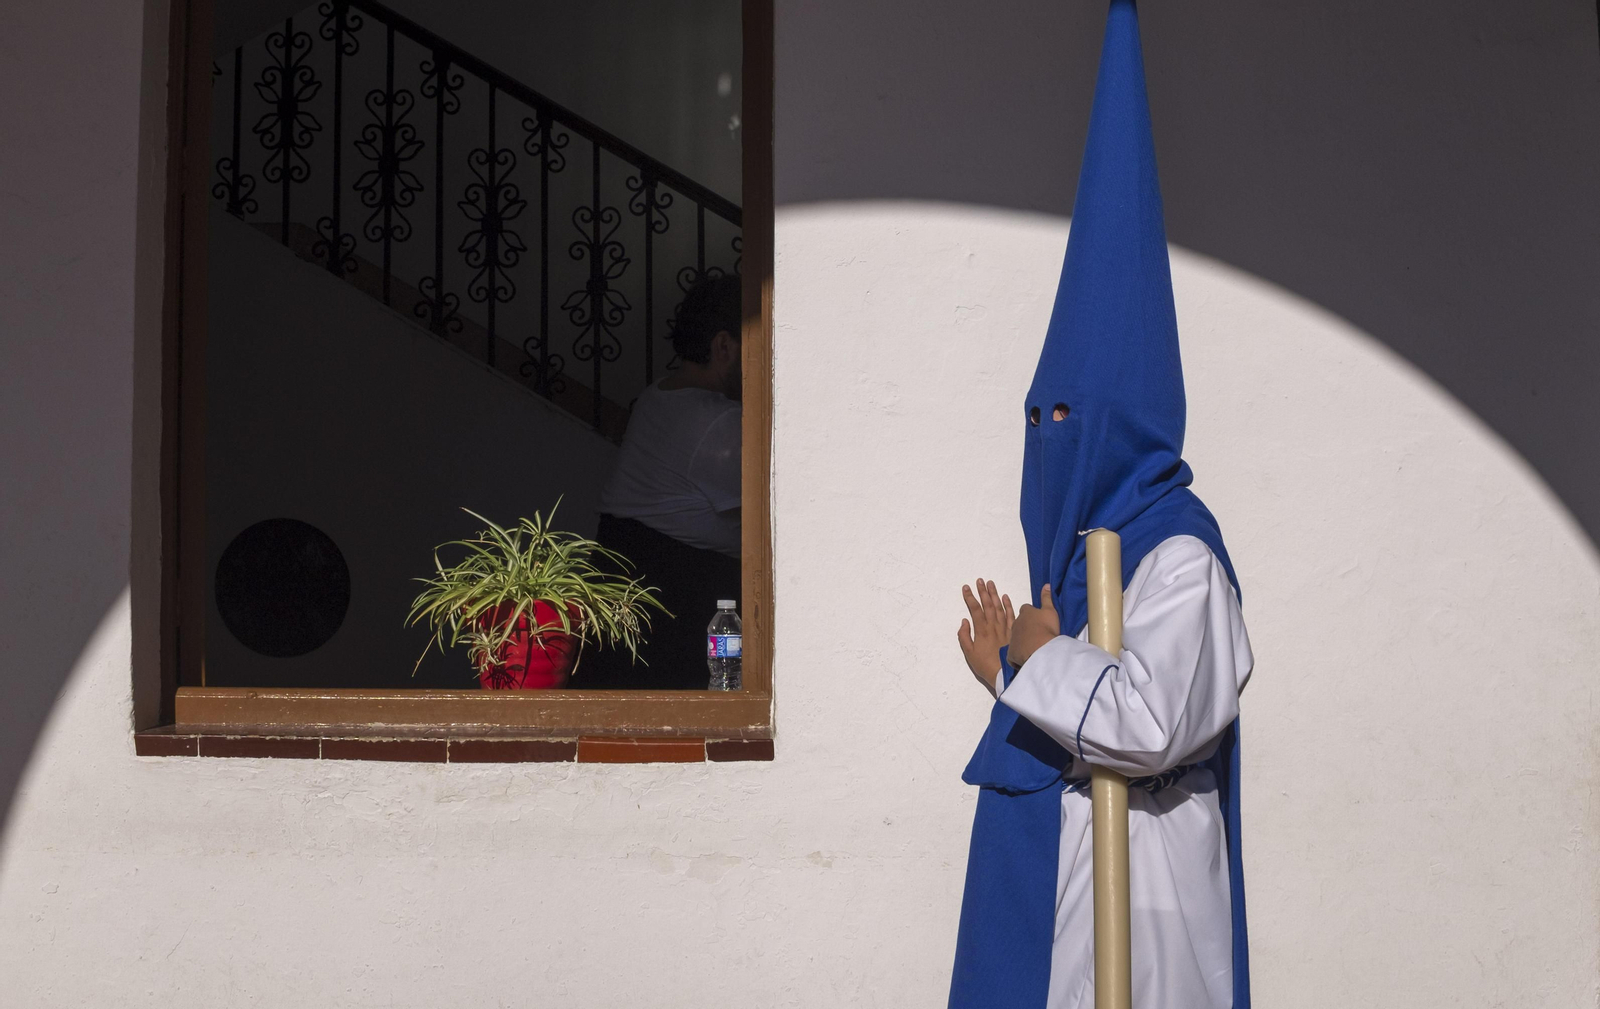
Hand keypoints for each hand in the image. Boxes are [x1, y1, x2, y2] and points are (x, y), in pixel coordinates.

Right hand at [957, 578, 1013, 695]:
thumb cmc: (986, 665)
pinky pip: (1012, 615)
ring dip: (994, 594)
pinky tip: (1005, 597)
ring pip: (999, 607)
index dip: (970, 597)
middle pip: (988, 605)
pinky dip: (1008, 605)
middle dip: (982, 591)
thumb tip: (964, 621)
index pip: (975, 609)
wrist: (1006, 674)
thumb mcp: (970, 654)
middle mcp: (993, 626)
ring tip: (990, 583)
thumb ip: (964, 637)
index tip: (966, 587)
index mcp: (981, 630)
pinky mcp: (1014, 632)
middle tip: (979, 580)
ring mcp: (1005, 628)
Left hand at [1007, 584, 1061, 669]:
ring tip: (1029, 644)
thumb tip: (1046, 585)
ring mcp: (1012, 638)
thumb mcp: (1050, 611)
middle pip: (1018, 622)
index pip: (1026, 609)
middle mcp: (1016, 624)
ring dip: (1020, 639)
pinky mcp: (1011, 652)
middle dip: (1023, 625)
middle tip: (1033, 631)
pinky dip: (1017, 653)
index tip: (1037, 618)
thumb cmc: (1046, 628)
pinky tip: (1022, 656)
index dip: (1031, 613)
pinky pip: (1012, 652)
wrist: (1039, 648)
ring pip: (1014, 637)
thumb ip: (1047, 598)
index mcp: (1025, 613)